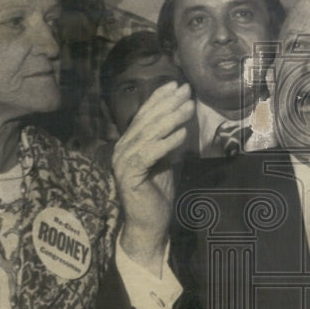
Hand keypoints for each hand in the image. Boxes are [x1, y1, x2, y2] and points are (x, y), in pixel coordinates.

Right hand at [113, 81, 193, 273]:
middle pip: (146, 121)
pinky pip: (149, 154)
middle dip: (167, 104)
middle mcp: (121, 149)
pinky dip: (166, 142)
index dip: (158, 98)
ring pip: (147, 134)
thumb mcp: (165, 160)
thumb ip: (167, 141)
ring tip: (188, 107)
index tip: (176, 84)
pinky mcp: (129, 176)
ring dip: (170, 119)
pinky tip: (181, 133)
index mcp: (128, 144)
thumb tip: (181, 118)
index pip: (143, 115)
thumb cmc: (158, 193)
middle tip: (185, 90)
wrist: (149, 224)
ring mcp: (122, 162)